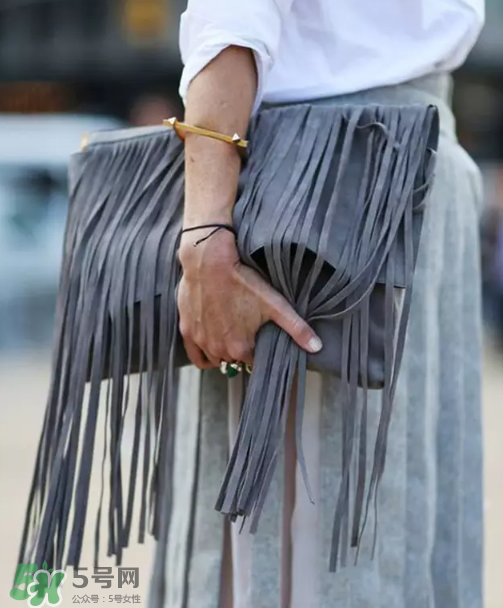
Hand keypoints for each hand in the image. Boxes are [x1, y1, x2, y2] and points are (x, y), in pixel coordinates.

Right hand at [177, 231, 322, 368]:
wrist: (208, 261)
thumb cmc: (243, 281)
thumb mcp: (275, 304)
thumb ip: (297, 328)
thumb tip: (317, 347)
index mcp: (240, 348)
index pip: (254, 361)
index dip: (260, 350)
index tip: (261, 337)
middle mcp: (219, 350)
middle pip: (235, 360)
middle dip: (242, 349)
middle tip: (247, 331)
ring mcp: (201, 341)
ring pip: (216, 358)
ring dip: (224, 351)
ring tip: (232, 333)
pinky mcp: (187, 331)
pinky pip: (196, 357)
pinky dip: (205, 356)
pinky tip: (213, 348)